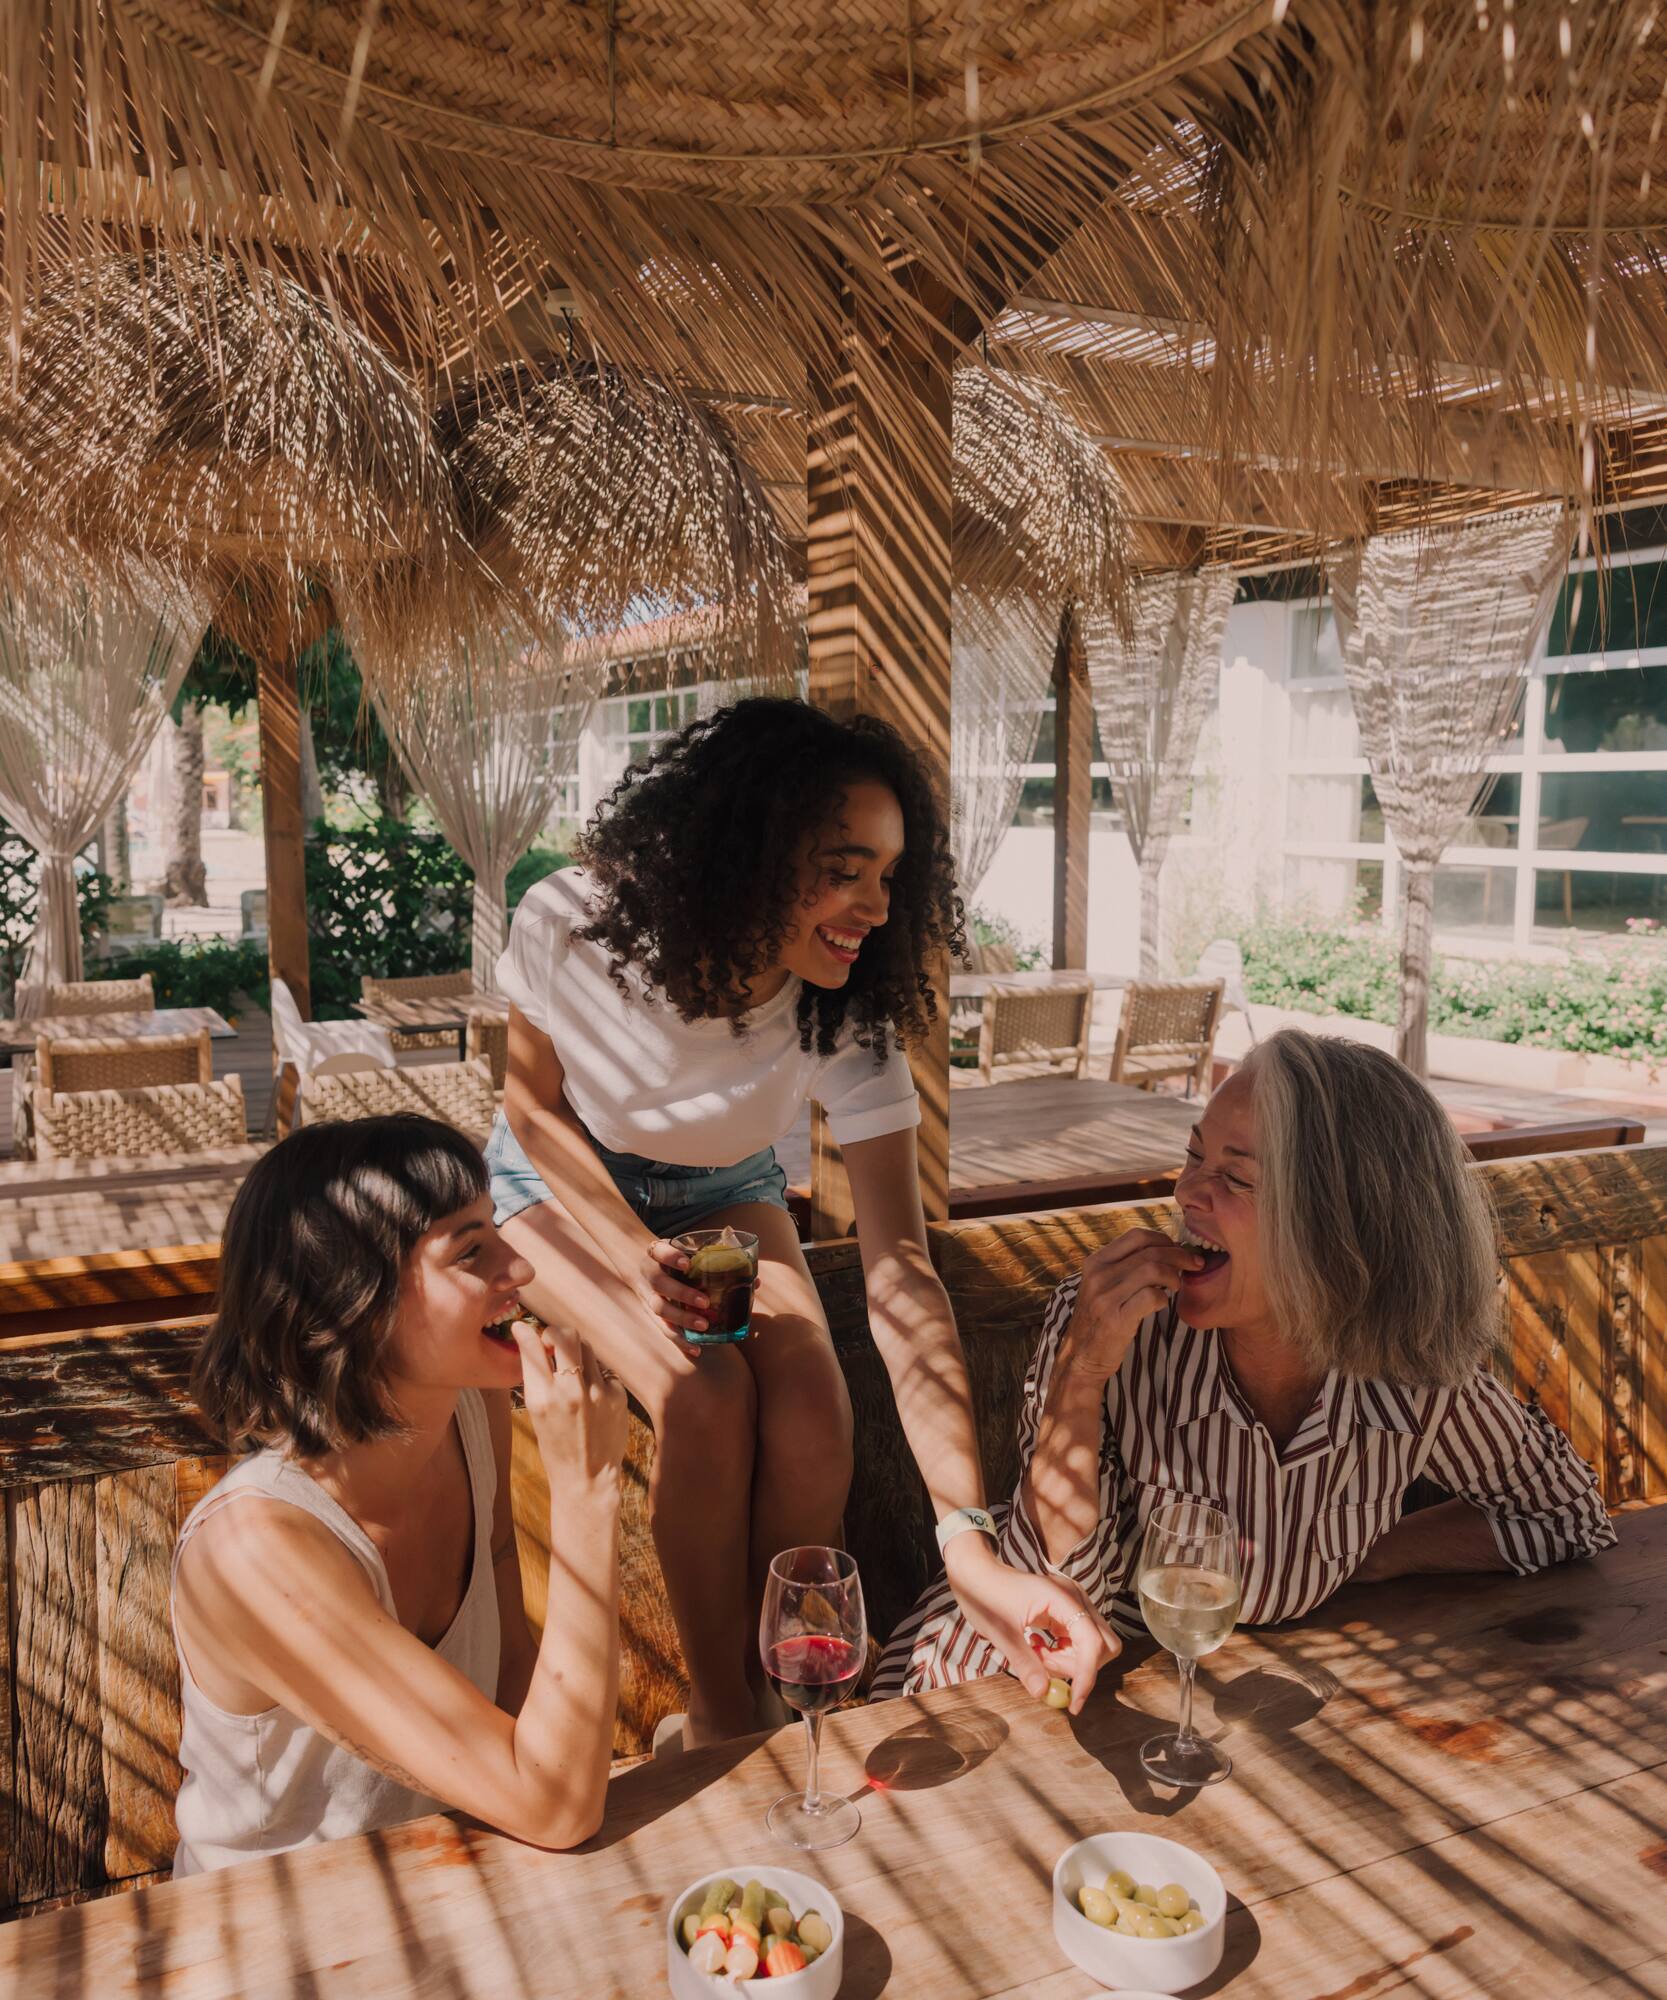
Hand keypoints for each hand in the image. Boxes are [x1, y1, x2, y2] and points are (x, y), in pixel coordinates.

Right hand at [510, 1320, 627, 1496]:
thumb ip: (535, 1378)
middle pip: (564, 1335)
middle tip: (552, 1343)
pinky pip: (603, 1370)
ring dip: (576, 1352)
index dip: (526, 1331)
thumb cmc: (556, 1446)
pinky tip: (592, 1397)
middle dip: (555, 1333)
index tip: (523, 1327)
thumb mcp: (536, 1414)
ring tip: (573, 1372)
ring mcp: (596, 1393)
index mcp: (541, 1398)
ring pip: (586, 1347)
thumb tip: (530, 1341)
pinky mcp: (617, 1396)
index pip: (532, 1347)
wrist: (587, 1479)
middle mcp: (569, 1392)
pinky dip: (596, 1376)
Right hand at [639, 1238, 712, 1341]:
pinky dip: (679, 1340)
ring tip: (703, 1325)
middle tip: (705, 1301)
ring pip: (659, 1309)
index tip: (688, 1263)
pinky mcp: (651, 1315)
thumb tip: (754, 1281)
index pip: (660, 1251)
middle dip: (682, 1293)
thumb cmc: (674, 1260)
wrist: (641, 1267)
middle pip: (660, 1284)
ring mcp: (647, 1296)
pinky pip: (663, 1329)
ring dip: (681, 1318)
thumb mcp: (685, 1251)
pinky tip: (696, 1349)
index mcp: (656, 1254)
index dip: (671, 1257)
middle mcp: (648, 1274)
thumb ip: (714, 1262)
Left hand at [943, 1535, 1119, 1714]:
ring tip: (1037, 1654)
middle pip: (1103, 1644)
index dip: (1087, 1675)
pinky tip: (1039, 1647)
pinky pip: (1079, 1641)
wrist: (977, 1575)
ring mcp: (1073, 1603)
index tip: (1074, 1703)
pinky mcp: (1067, 1611)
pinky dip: (1064, 1654)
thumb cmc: (985, 1596)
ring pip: (1093, 1645)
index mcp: (1061, 1597)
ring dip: (1069, 1661)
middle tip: (1046, 1667)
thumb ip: (1025, 1664)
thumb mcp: (1003, 1634)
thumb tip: (1043, 1693)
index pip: (1091, 1641)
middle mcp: (1074, 1597)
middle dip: (1080, 1667)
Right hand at [1060, 1229, 1202, 1382]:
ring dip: (1174, 1276)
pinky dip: (1164, 1298)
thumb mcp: (1102, 1285)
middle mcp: (1098, 1275)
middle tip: (1194, 1264)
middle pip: (1149, 1252)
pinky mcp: (1116, 1319)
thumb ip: (1125, 1266)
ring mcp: (1105, 1297)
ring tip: (1177, 1286)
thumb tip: (1165, 1249)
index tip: (1178, 1250)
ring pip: (1152, 1270)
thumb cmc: (1100, 1318)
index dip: (1163, 1239)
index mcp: (1096, 1261)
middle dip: (1179, 1255)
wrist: (1082, 1355)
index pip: (1136, 1236)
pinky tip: (1163, 1304)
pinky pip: (1151, 1297)